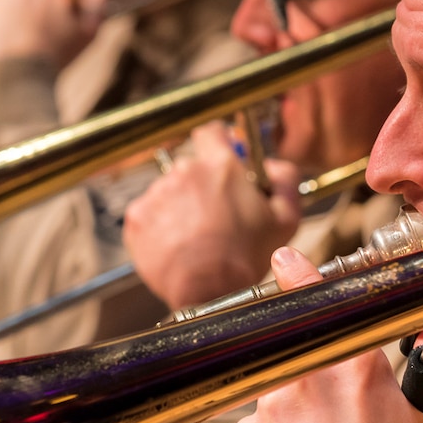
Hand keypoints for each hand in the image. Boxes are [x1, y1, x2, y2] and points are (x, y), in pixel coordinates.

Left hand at [125, 123, 302, 308]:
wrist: (207, 290)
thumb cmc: (246, 256)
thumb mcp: (285, 218)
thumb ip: (285, 179)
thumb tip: (273, 166)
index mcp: (220, 165)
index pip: (212, 132)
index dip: (217, 143)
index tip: (221, 155)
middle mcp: (184, 171)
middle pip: (190, 167)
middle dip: (200, 184)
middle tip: (214, 213)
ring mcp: (156, 193)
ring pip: (168, 191)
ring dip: (179, 207)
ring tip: (194, 236)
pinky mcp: (136, 217)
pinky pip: (148, 214)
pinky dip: (159, 227)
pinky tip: (176, 245)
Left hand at [228, 248, 422, 422]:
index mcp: (356, 368)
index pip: (320, 300)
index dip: (299, 275)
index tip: (286, 260)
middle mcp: (307, 380)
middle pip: (297, 354)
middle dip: (307, 374)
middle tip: (324, 409)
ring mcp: (271, 411)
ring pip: (277, 396)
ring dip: (294, 417)